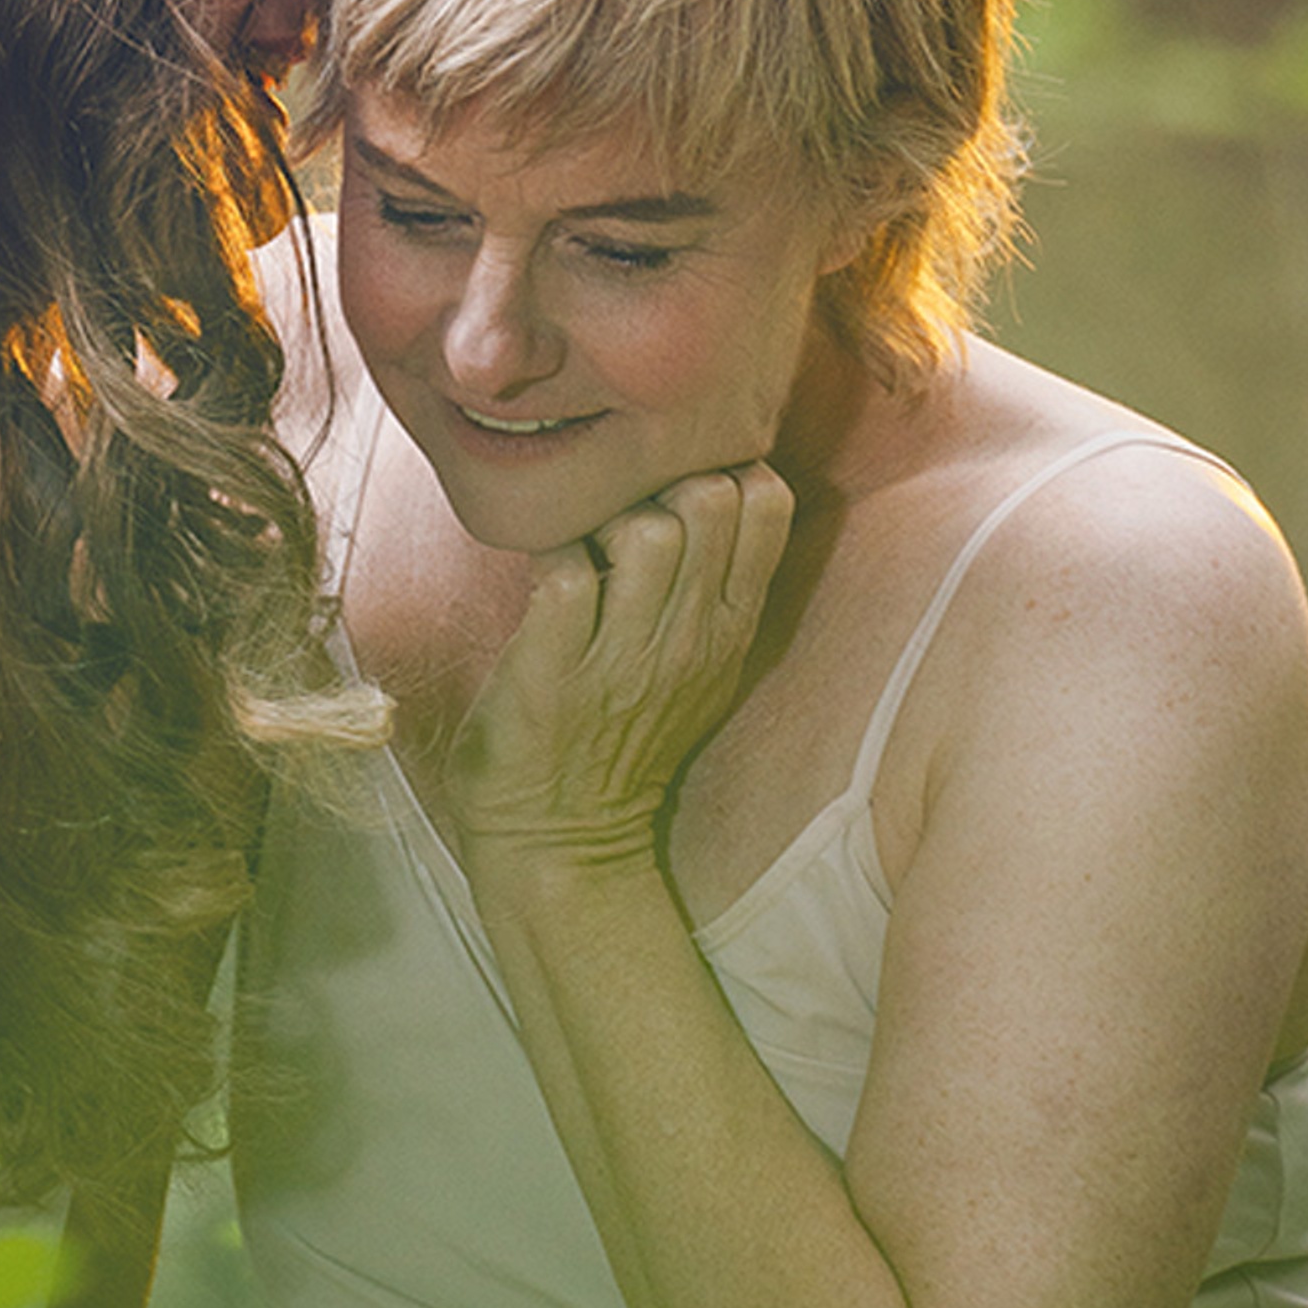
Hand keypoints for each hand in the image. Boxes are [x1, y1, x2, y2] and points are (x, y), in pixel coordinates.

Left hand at [445, 463, 794, 878]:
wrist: (562, 839)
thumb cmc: (626, 736)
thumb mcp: (705, 667)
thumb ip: (720, 585)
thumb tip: (722, 484)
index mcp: (730, 627)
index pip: (767, 505)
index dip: (724, 468)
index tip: (681, 486)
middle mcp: (687, 637)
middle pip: (708, 499)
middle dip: (660, 480)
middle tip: (622, 510)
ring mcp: (621, 655)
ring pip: (643, 530)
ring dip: (602, 519)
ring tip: (582, 548)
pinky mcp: (553, 669)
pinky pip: (563, 573)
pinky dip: (547, 559)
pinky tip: (540, 582)